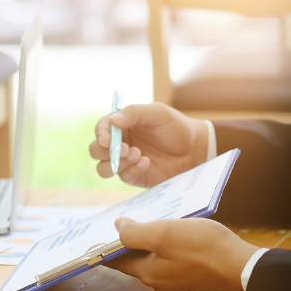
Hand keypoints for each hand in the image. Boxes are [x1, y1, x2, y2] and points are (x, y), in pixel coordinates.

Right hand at [89, 102, 208, 186]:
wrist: (194, 149)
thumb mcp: (157, 113)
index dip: (100, 134)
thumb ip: (134, 113)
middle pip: (95, 151)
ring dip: (116, 164)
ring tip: (137, 155)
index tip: (107, 139)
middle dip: (105, 152)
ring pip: (103, 168)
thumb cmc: (175, 127)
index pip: (101, 129)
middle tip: (125, 150)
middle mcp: (119, 143)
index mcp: (122, 125)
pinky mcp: (134, 176)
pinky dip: (132, 170)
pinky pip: (123, 177)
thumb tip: (112, 120)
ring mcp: (125, 162)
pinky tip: (146, 163)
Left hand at [106, 217, 257, 290]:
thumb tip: (118, 228)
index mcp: (147, 274)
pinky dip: (168, 249)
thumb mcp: (163, 234)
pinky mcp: (192, 279)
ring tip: (153, 224)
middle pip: (135, 261)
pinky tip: (176, 235)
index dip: (106, 247)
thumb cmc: (202, 248)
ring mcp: (176, 283)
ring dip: (151, 245)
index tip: (99, 234)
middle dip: (130, 243)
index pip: (117, 261)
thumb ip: (135, 233)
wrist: (241, 266)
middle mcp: (158, 283)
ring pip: (154, 261)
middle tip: (128, 221)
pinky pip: (171, 262)